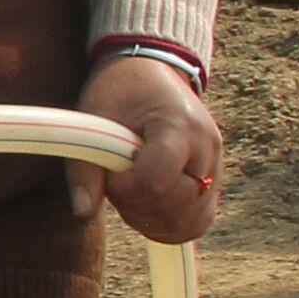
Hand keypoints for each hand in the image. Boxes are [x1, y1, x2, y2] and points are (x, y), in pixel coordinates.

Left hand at [69, 51, 221, 243]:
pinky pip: (199, 221)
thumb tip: (82, 210)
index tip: (110, 173)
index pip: (156, 181)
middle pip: (177, 206)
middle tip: (117, 183)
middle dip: (138, 206)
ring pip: (192, 222)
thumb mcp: (93, 119)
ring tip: (130, 194)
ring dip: (154, 220)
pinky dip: (171, 225)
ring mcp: (216, 166)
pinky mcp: (214, 181)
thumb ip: (85, 167)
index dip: (126, 188)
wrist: (153, 72)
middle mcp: (206, 148)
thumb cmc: (120, 93)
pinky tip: (145, 207)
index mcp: (178, 126)